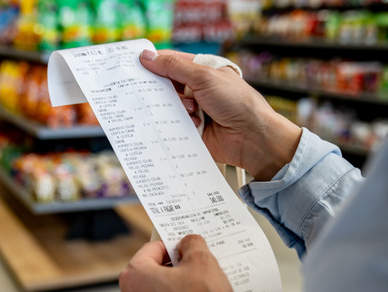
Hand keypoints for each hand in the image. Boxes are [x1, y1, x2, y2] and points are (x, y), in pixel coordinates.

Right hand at [139, 50, 302, 180]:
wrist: (251, 137)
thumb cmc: (237, 102)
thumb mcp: (204, 77)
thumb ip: (174, 67)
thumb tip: (148, 57)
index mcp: (203, 70)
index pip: (172, 62)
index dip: (154, 62)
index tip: (135, 64)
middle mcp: (197, 89)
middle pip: (166, 85)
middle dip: (159, 88)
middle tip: (147, 89)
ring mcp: (194, 110)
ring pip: (167, 106)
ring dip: (173, 107)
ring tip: (192, 110)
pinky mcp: (191, 130)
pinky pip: (172, 125)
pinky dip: (174, 124)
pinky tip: (187, 124)